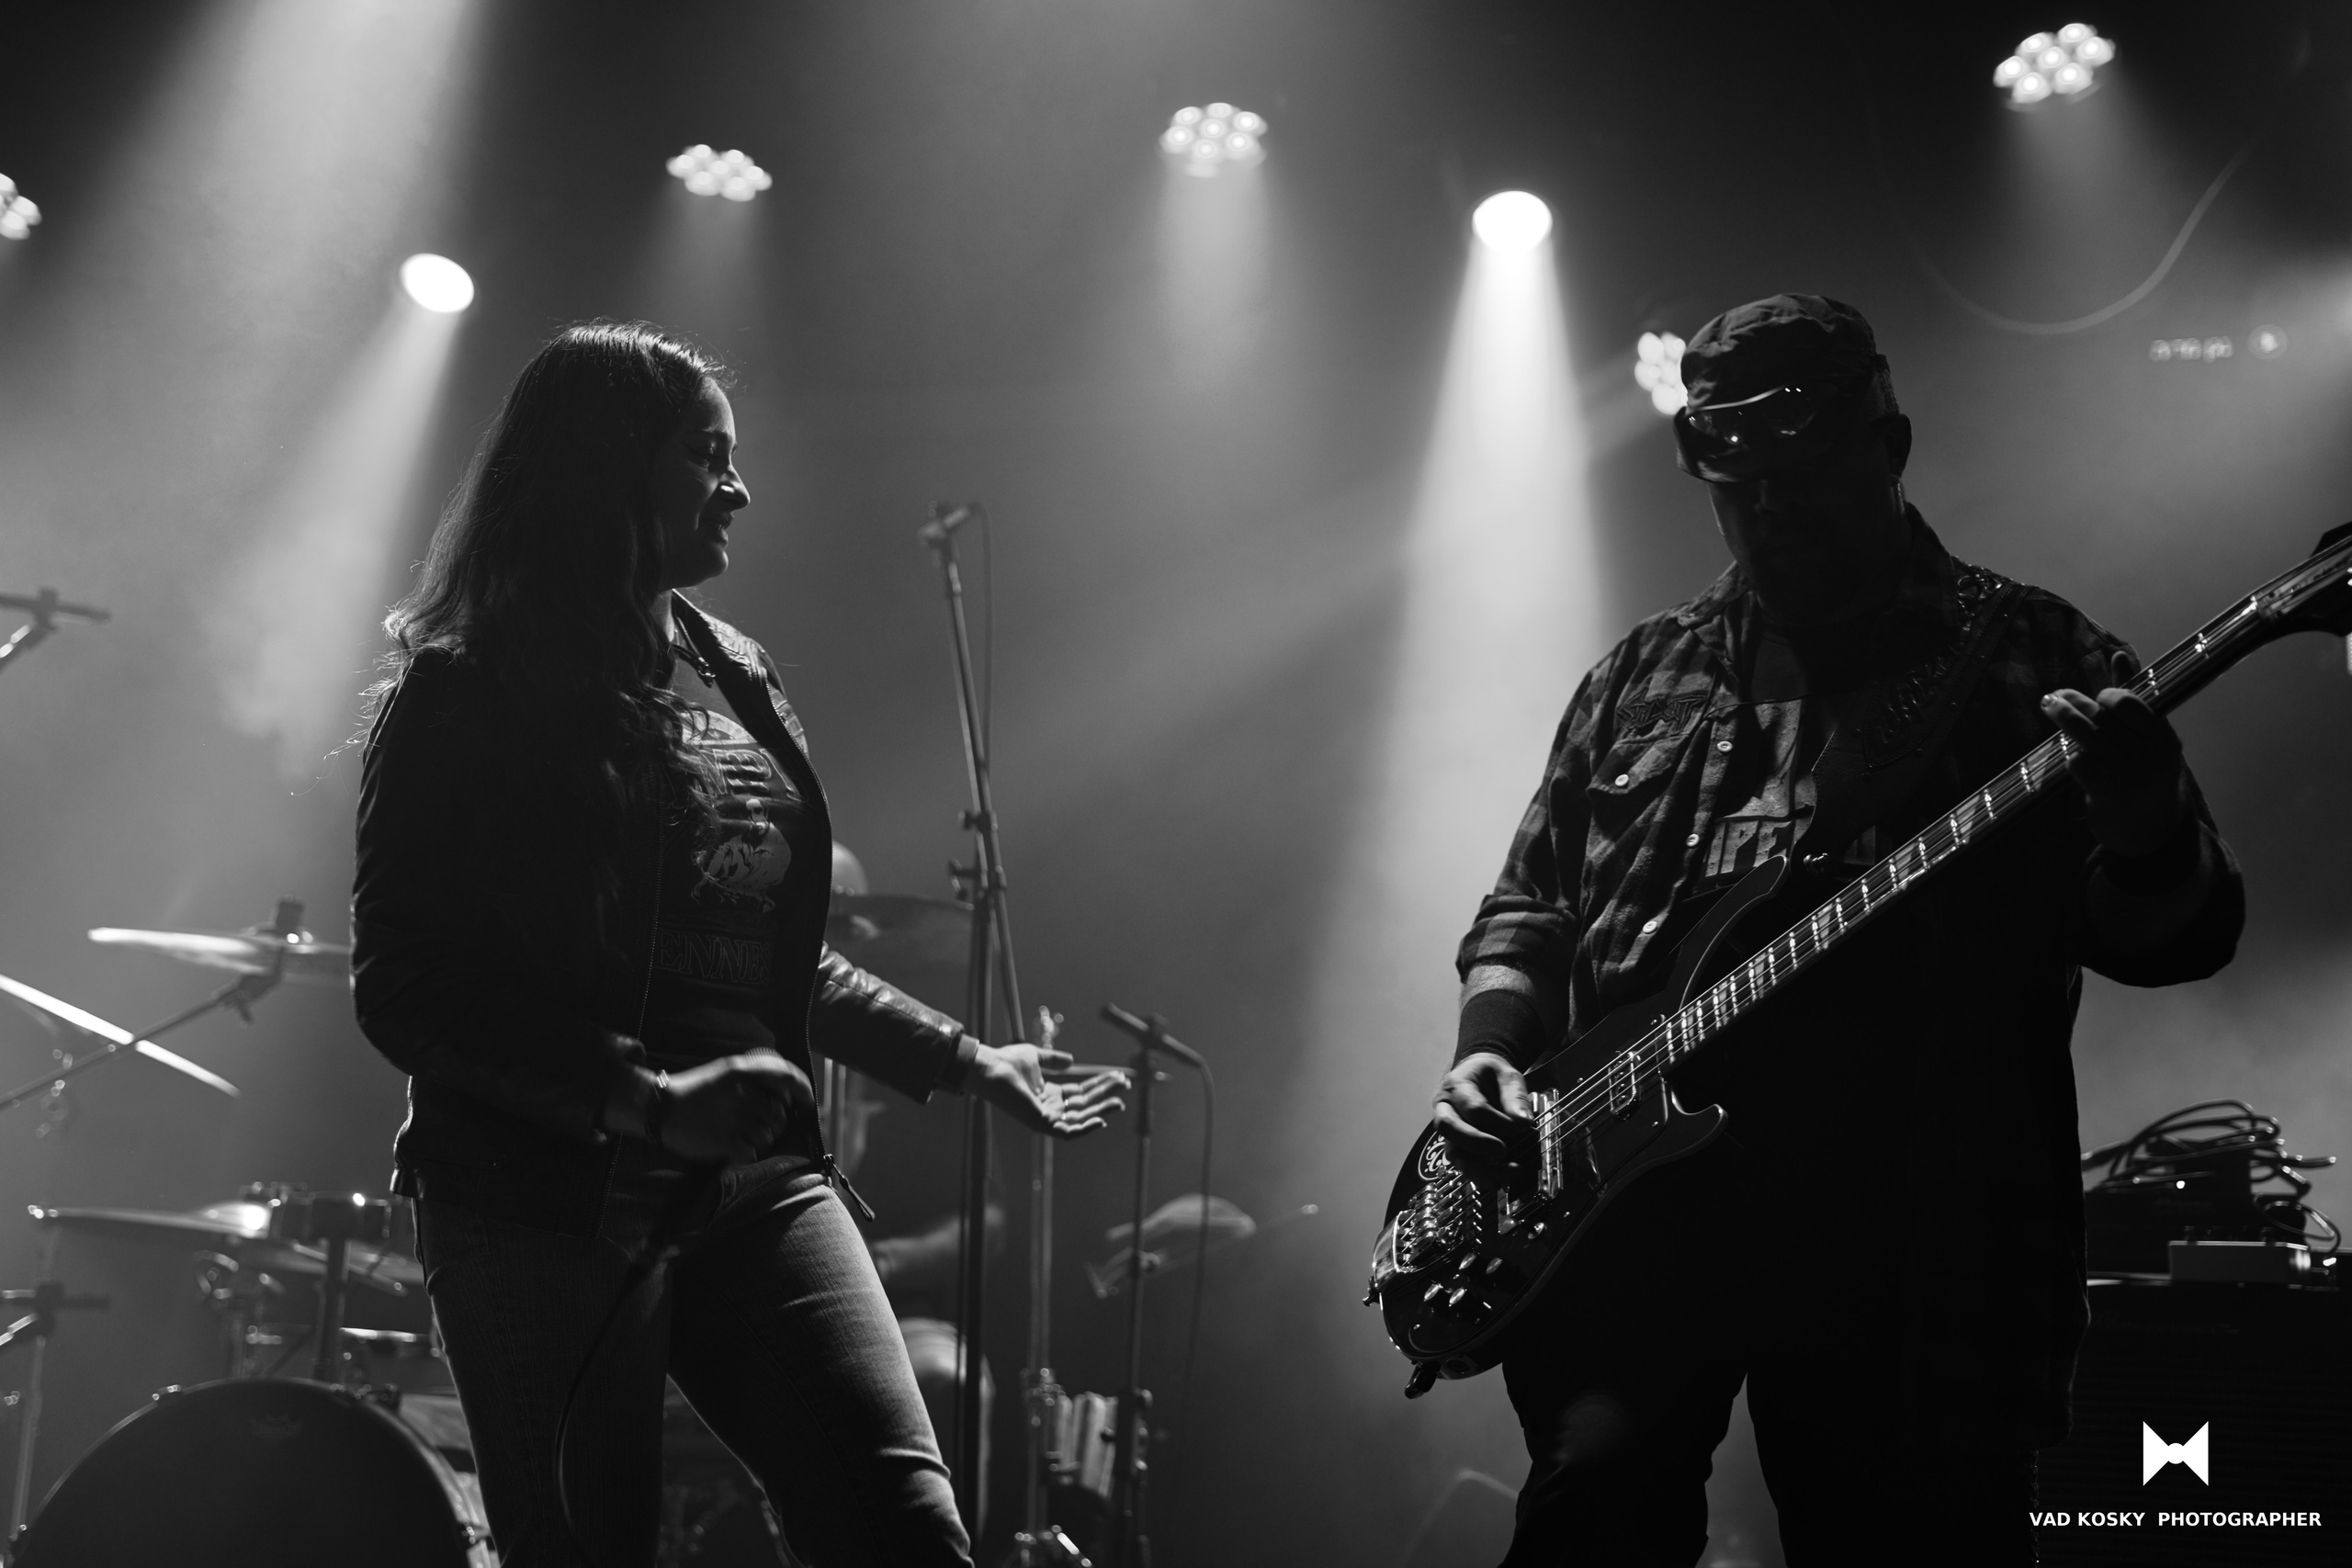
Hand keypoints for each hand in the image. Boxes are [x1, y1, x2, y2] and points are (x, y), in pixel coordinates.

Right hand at [629, 1050, 812, 1163]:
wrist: (661, 1106)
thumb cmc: (697, 1089)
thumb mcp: (727, 1069)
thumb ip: (756, 1073)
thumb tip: (787, 1091)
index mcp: (742, 1072)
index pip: (787, 1077)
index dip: (803, 1089)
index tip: (809, 1102)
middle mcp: (742, 1094)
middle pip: (779, 1116)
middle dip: (775, 1123)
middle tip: (759, 1124)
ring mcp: (734, 1119)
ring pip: (768, 1137)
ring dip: (762, 1140)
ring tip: (744, 1135)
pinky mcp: (724, 1141)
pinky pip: (752, 1153)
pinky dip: (748, 1153)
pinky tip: (736, 1147)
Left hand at [963, 1042, 1125, 1138]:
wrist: (991, 1068)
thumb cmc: (1008, 1062)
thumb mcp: (1037, 1057)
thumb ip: (1054, 1061)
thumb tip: (1072, 1061)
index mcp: (1049, 1094)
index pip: (1081, 1092)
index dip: (1100, 1085)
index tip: (1119, 1076)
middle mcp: (1050, 1107)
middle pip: (1085, 1103)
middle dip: (1106, 1096)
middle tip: (1125, 1087)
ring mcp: (1046, 1117)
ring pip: (1080, 1117)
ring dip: (1101, 1110)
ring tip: (1119, 1102)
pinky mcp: (1041, 1123)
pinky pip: (1067, 1131)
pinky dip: (1084, 1129)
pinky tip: (1101, 1120)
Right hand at [1433, 1050, 1532, 1185]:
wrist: (1475, 1073)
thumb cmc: (1490, 1074)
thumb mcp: (1507, 1075)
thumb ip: (1515, 1096)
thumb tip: (1524, 1122)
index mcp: (1456, 1085)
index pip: (1473, 1107)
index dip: (1498, 1122)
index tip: (1520, 1128)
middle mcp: (1444, 1107)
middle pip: (1449, 1128)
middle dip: (1477, 1143)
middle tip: (1503, 1150)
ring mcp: (1447, 1128)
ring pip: (1452, 1151)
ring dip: (1477, 1168)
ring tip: (1503, 1177)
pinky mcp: (1454, 1143)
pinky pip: (1461, 1162)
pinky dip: (1479, 1175)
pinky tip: (1499, 1178)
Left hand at [2041, 662, 2189, 854]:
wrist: (2152, 831)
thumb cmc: (2145, 773)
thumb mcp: (2147, 738)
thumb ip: (2132, 697)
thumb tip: (2117, 654)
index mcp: (2165, 740)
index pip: (2135, 706)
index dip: (2112, 695)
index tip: (2097, 695)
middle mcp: (2153, 758)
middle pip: (2105, 719)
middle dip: (2076, 703)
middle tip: (2054, 696)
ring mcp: (2131, 777)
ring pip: (2089, 737)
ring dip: (2065, 719)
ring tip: (2049, 705)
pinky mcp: (2109, 795)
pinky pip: (2080, 763)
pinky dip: (2072, 756)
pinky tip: (2072, 757)